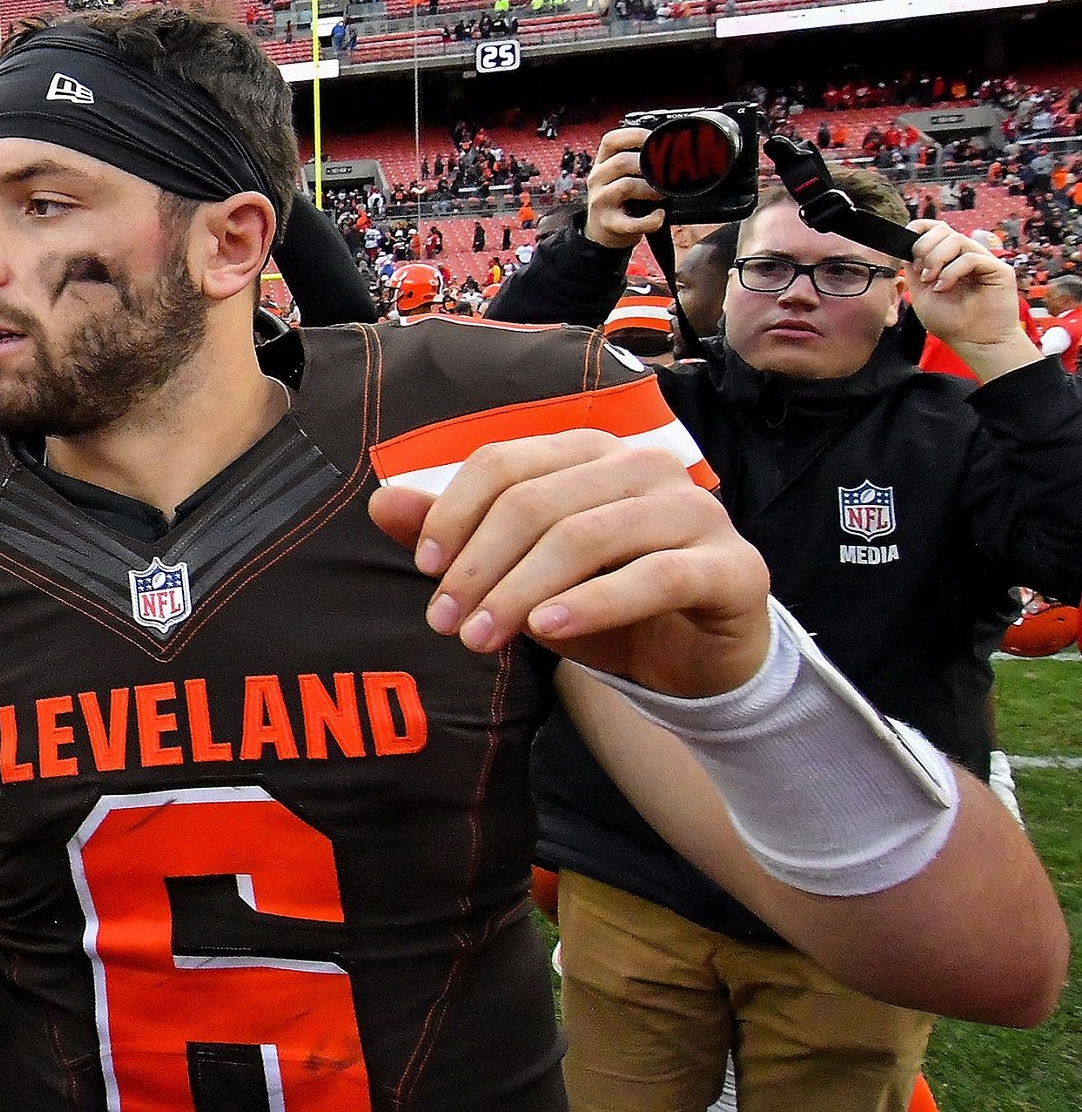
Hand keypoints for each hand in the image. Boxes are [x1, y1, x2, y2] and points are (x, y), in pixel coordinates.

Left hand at [369, 429, 772, 698]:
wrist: (696, 658)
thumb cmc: (603, 601)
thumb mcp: (522, 573)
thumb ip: (461, 535)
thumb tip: (381, 503)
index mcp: (589, 452)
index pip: (505, 464)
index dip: (454, 513)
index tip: (424, 570)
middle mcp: (644, 467)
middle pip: (538, 502)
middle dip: (480, 566)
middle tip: (446, 622)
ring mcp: (694, 511)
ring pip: (587, 536)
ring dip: (521, 591)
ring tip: (481, 637)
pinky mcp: (732, 564)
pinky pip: (655, 575)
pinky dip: (593, 603)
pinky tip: (548, 631)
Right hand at [583, 126, 663, 248]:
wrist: (603, 229)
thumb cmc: (620, 198)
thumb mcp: (620, 174)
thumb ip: (638, 160)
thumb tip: (673, 148)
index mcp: (603, 162)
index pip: (611, 140)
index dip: (635, 135)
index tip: (656, 139)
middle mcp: (598, 178)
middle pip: (621, 162)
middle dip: (649, 166)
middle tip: (667, 174)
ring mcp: (601, 201)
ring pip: (625, 186)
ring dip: (650, 189)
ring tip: (663, 194)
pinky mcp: (609, 223)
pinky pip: (630, 222)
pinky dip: (649, 220)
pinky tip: (659, 216)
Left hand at [904, 221, 1041, 382]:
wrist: (973, 342)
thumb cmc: (951, 322)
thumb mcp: (920, 293)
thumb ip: (914, 270)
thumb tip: (906, 249)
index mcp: (949, 258)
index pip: (936, 229)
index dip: (920, 229)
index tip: (907, 244)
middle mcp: (966, 255)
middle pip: (944, 230)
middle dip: (924, 247)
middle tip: (921, 271)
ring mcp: (983, 261)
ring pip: (956, 239)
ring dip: (936, 259)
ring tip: (932, 281)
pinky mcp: (999, 270)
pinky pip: (971, 257)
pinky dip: (952, 271)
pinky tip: (944, 287)